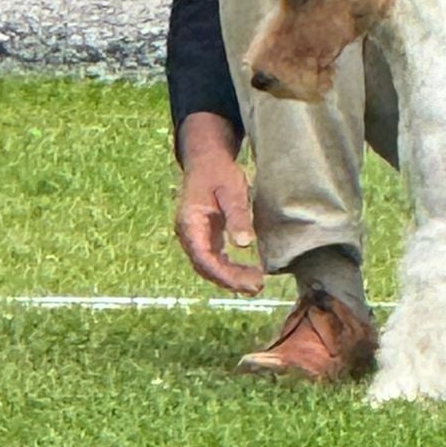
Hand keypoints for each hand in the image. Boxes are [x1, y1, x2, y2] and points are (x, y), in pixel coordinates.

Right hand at [174, 120, 265, 294]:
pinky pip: (214, 259)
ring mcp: (195, 236)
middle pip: (206, 267)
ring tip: (255, 284)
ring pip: (210, 266)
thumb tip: (244, 243)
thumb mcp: (232, 189)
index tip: (246, 283)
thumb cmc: (219, 172)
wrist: (207, 159)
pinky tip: (246, 273)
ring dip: (230, 277)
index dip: (225, 274)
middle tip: (257, 287)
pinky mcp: (205, 236)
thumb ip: (237, 215)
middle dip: (230, 280)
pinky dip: (229, 268)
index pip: (204, 258)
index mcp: (190, 223)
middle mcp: (188, 234)